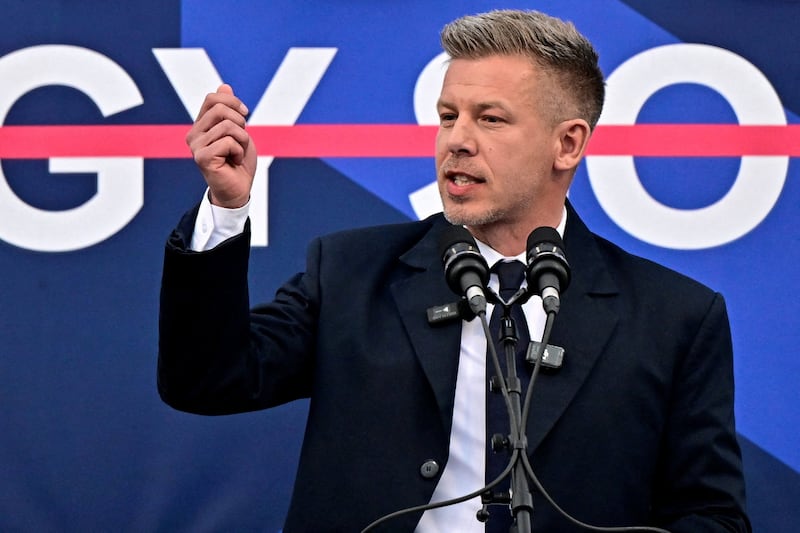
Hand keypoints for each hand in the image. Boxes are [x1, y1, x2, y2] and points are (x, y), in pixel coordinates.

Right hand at [186, 84, 256, 207]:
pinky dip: (239, 151)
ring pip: (227, 126)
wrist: (239, 189)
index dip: (233, 102)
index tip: (244, 114)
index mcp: (201, 125)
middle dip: (240, 122)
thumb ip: (229, 110)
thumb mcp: (238, 131)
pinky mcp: (202, 158)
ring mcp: (196, 146)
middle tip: (241, 139)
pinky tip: (234, 162)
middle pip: (220, 109)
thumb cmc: (239, 162)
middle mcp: (194, 134)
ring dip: (242, 139)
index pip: (213, 98)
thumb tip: (224, 86)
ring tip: (237, 153)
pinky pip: (228, 142)